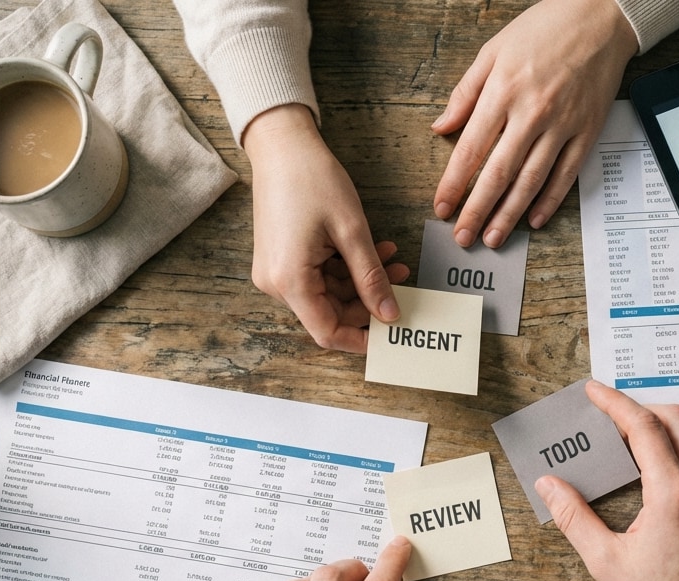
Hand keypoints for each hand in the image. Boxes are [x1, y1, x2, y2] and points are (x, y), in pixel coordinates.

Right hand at [243, 104, 408, 352]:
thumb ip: (371, 278)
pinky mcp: (281, 258)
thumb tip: (389, 314)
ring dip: (360, 281)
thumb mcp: (351, 231)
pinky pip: (316, 275)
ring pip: (326, 293)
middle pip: (327, 313)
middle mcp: (275, 282)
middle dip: (367, 302)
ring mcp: (275, 271)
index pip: (326, 332)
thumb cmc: (312, 180)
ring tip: (393, 260)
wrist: (281, 145)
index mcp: (289, 280)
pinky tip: (372, 251)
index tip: (390, 334)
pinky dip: (344, 268)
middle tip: (403, 284)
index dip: (360, 339)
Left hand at [431, 0, 637, 247]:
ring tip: (494, 238)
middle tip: (463, 238)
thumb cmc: (544, 30)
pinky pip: (565, 176)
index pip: (470, 149)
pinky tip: (534, 220)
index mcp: (503, 91)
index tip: (442, 208)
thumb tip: (441, 127)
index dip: (453, 184)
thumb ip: (465, 93)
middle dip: (477, 211)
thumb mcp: (493, 51)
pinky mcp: (586, 132)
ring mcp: (562, 125)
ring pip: (531, 181)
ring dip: (509, 215)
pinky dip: (550, 201)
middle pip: (498, 174)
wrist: (599, 18)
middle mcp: (532, 112)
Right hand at [535, 380, 678, 580]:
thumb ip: (573, 518)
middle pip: (675, 418)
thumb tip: (548, 485)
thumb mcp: (606, 563)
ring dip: (675, 421)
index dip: (615, 402)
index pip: (643, 426)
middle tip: (614, 417)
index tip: (595, 391)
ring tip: (647, 434)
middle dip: (640, 408)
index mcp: (672, 495)